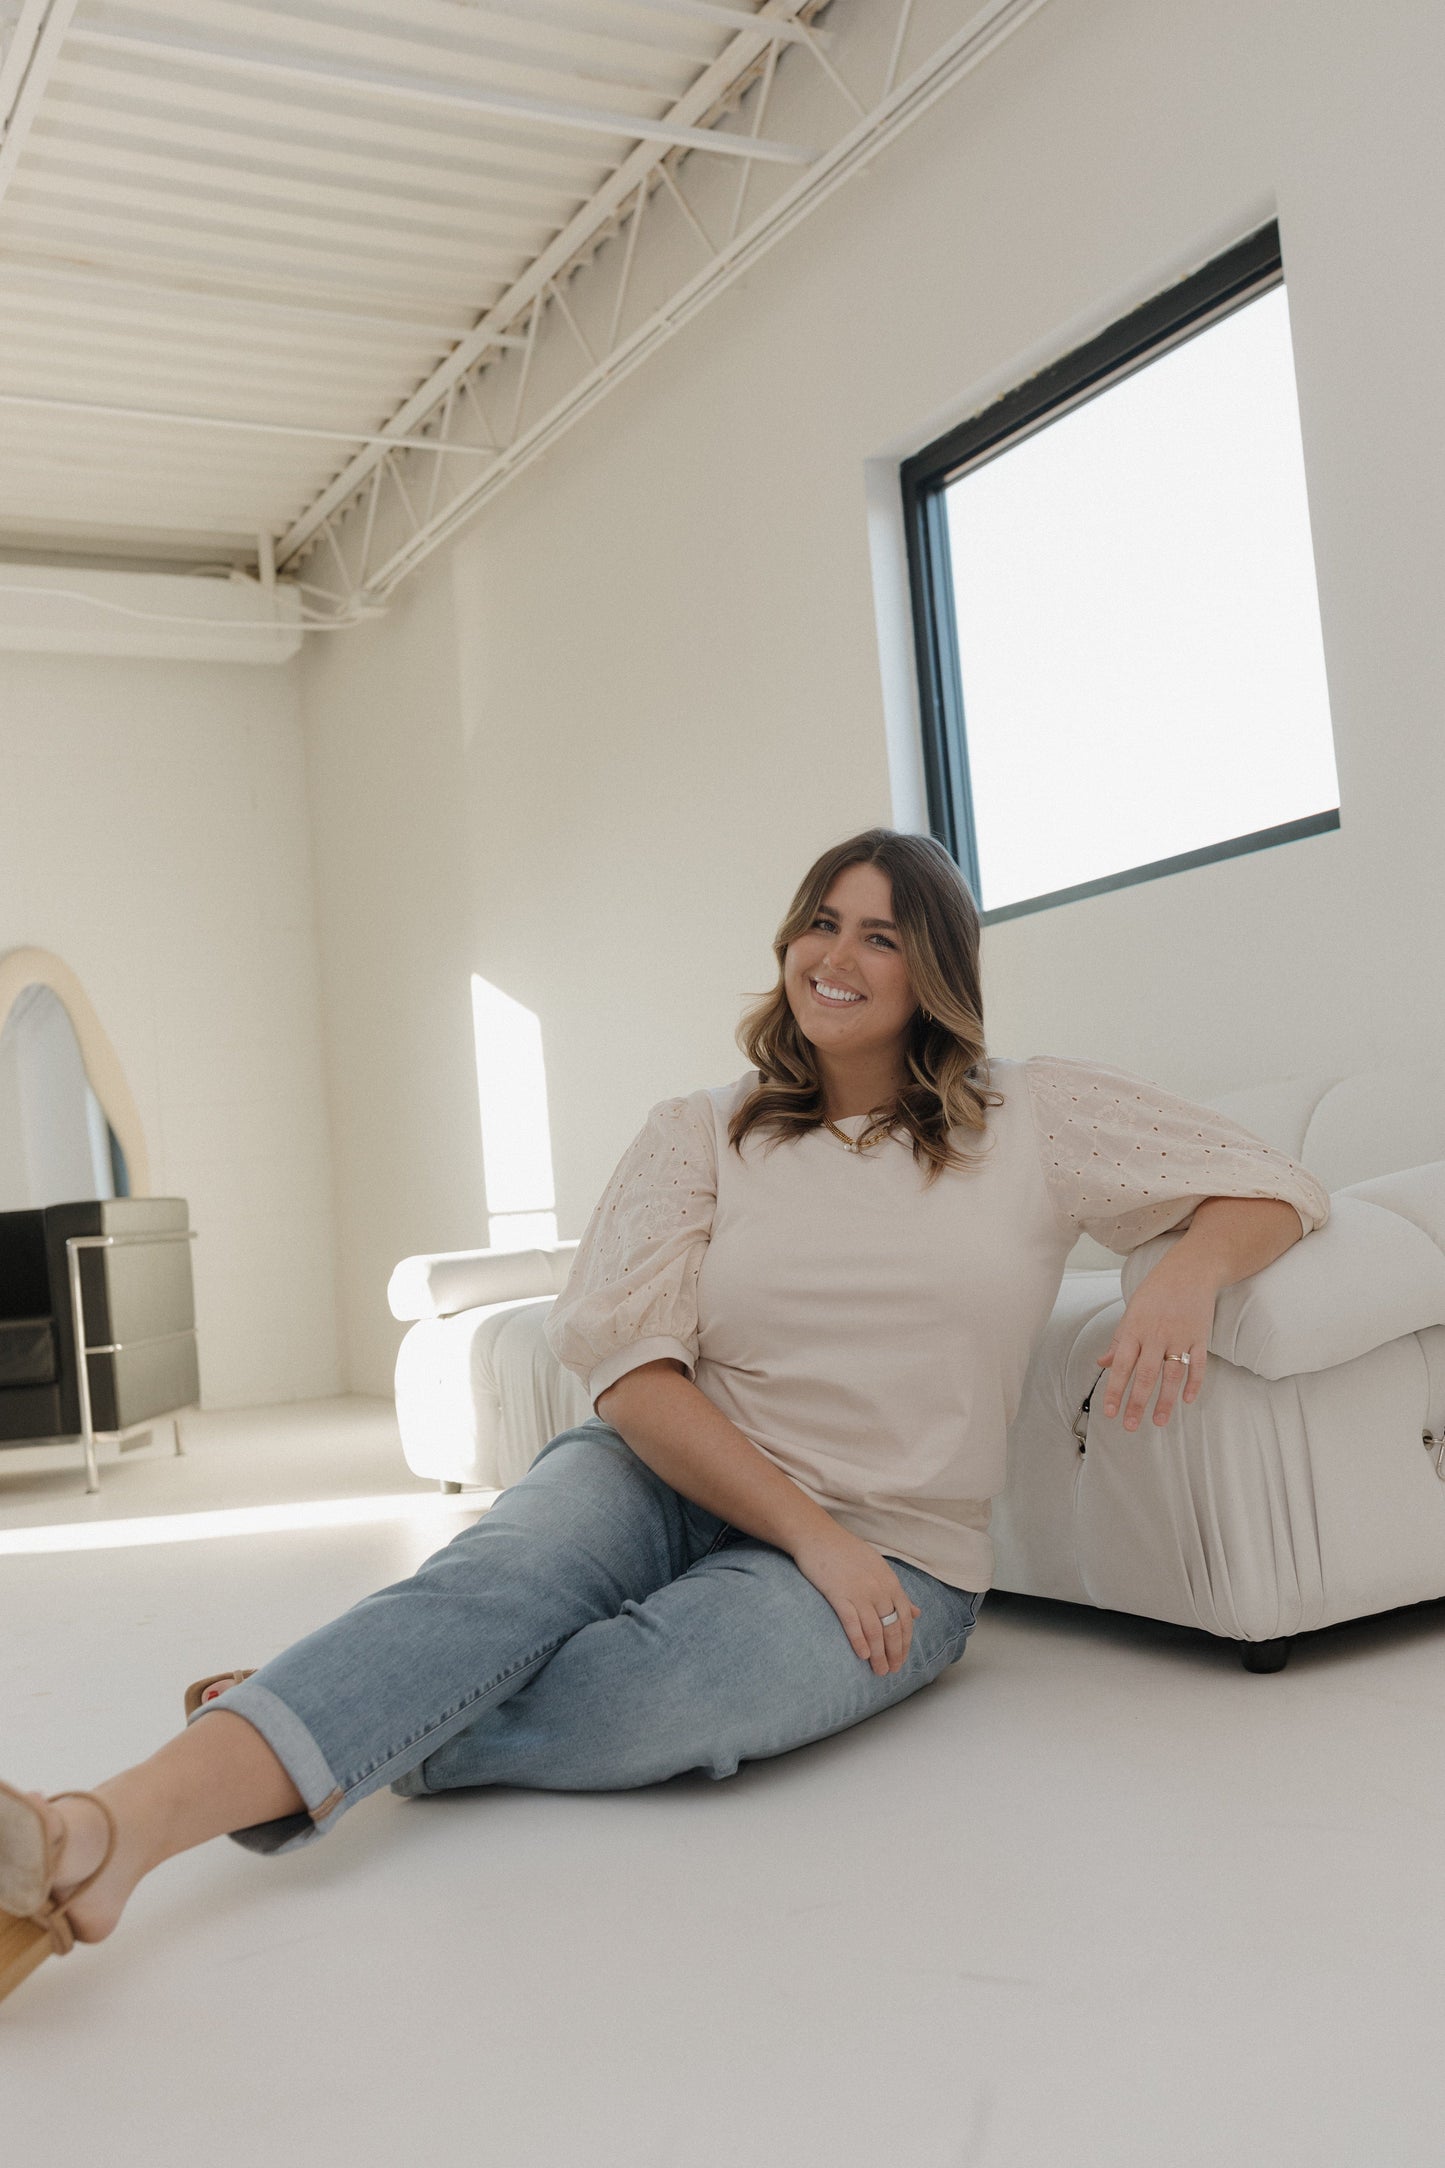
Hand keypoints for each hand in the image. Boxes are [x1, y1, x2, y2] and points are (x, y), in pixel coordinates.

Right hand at [790, 1524, 921, 1673]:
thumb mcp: (878, 1568)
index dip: (905, 1642)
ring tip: (879, 1670)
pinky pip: (852, 1622)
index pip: (905, 1619)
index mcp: (890, 1582)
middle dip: (894, 1652)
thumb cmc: (847, 1552)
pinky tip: (862, 1655)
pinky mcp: (838, 1594)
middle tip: (892, 1671)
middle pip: (892, 1627)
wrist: (817, 1536)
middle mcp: (879, 1588)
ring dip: (878, 1654)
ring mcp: (859, 1591)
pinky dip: (859, 1641)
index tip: (902, 1659)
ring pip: (875, 1630)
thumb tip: (916, 1613)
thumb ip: (897, 1592)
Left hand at [1094, 1253, 1216, 1432]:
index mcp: (1134, 1329)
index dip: (1114, 1390)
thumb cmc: (1156, 1291)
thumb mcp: (1131, 1312)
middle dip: (1136, 1403)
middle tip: (1130, 1426)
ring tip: (1158, 1421)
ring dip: (1165, 1400)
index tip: (1109, 1412)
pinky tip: (1188, 1400)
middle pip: (1145, 1375)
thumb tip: (1102, 1363)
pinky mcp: (1200, 1336)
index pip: (1121, 1365)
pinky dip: (1194, 1383)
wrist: (1190, 1269)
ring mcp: (1179, 1336)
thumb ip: (1119, 1341)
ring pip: (1171, 1374)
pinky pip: (1198, 1364)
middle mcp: (1156, 1335)